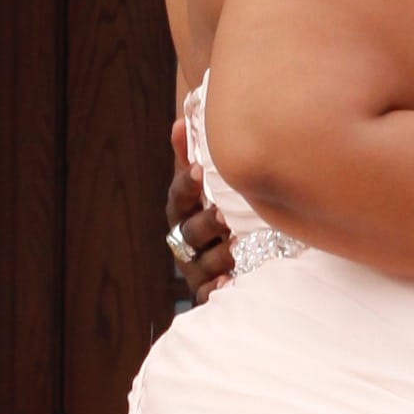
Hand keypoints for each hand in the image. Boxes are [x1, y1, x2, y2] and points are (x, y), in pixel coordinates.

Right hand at [164, 111, 232, 306]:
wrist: (222, 260)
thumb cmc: (210, 212)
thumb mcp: (200, 186)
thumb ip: (191, 156)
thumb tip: (181, 121)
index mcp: (182, 212)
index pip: (179, 197)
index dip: (187, 184)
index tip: (200, 170)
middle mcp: (185, 240)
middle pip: (190, 231)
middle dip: (206, 223)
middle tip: (223, 214)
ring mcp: (195, 267)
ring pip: (203, 262)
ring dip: (218, 255)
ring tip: (234, 248)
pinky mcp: (207, 290)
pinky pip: (209, 292)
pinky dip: (218, 288)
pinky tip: (229, 282)